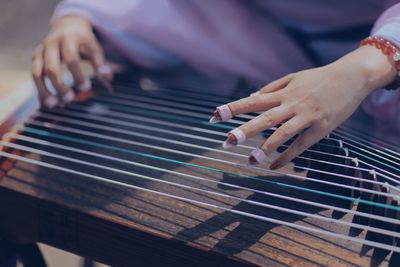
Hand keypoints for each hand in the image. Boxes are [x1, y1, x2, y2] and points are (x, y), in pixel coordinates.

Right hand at [32, 15, 112, 107]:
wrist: (67, 25)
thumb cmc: (83, 41)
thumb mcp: (94, 48)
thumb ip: (100, 63)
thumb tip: (107, 78)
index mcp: (68, 40)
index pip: (71, 59)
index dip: (78, 75)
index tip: (86, 87)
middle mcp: (51, 44)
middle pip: (51, 67)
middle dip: (60, 85)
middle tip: (70, 99)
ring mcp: (41, 51)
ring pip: (37, 73)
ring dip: (44, 90)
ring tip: (53, 104)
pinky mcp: (35, 58)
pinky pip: (34, 76)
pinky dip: (39, 90)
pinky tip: (46, 102)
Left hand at [211, 46, 396, 169]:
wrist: (352, 77)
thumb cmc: (319, 78)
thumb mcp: (293, 77)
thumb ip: (271, 88)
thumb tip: (250, 98)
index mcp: (283, 93)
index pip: (252, 101)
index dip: (232, 108)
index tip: (214, 116)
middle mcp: (292, 104)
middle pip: (264, 118)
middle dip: (244, 130)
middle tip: (227, 141)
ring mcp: (307, 117)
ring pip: (283, 134)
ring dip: (265, 148)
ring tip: (249, 161)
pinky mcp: (321, 128)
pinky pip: (302, 145)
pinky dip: (287, 157)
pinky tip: (274, 166)